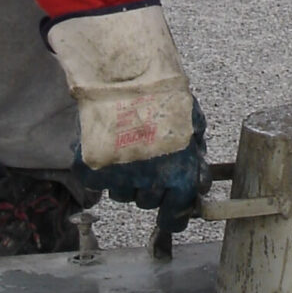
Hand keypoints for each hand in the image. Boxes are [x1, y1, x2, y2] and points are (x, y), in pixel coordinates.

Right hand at [74, 99, 209, 232]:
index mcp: (179, 176)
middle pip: (147, 202)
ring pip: (122, 195)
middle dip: (149, 188)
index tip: (169, 214)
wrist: (127, 75)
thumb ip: (196, 155)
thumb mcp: (194, 125)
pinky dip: (99, 173)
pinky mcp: (92, 169)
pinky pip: (96, 184)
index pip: (175, 216)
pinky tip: (106, 151)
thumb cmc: (164, 96)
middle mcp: (151, 183)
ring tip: (127, 150)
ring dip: (125, 180)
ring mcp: (119, 178)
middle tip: (147, 162)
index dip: (173, 217)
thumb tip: (199, 177)